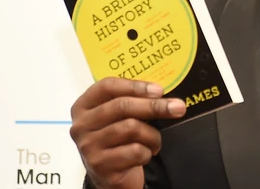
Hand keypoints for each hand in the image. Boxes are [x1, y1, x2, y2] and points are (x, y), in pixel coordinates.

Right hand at [69, 78, 186, 188]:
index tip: (159, 90)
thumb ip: (132, 102)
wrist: (108, 175)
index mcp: (83, 105)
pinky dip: (147, 153)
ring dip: (152, 135)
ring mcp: (88, 146)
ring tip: (155, 141)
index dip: (135, 85)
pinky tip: (145, 154)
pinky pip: (135, 151)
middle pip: (122, 106)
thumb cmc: (116, 139)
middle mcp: (81, 125)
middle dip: (154, 106)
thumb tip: (161, 94)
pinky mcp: (100, 165)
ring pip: (131, 129)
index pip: (107, 86)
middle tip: (178, 107)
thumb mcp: (117, 117)